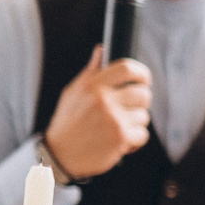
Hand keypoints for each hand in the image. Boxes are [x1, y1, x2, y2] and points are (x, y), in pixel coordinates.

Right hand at [44, 46, 151, 178]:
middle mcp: (103, 100)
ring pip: (144, 116)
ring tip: (117, 128)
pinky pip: (142, 134)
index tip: (144, 79)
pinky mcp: (120, 137)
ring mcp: (113, 119)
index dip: (141, 73)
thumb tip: (101, 50)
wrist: (60, 154)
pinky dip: (134, 140)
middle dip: (140, 103)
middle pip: (143, 93)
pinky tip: (119, 141)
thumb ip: (91, 72)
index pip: (127, 68)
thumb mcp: (73, 92)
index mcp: (92, 85)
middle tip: (129, 109)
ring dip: (135, 124)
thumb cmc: (68, 122)